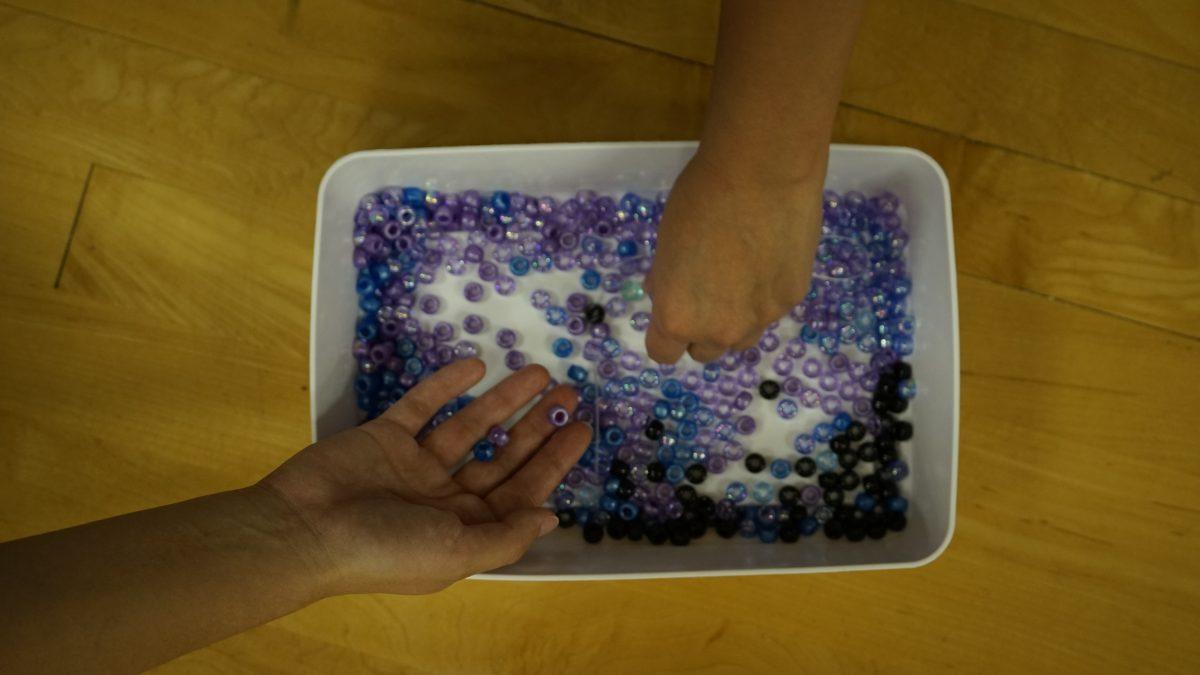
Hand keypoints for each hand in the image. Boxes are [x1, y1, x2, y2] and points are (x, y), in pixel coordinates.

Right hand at [257, 359, 589, 594]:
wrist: (302, 529)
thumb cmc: (386, 548)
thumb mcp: (457, 553)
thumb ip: (506, 535)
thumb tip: (550, 516)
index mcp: (464, 530)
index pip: (520, 491)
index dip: (553, 461)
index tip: (581, 429)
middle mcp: (444, 497)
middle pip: (502, 457)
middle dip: (536, 426)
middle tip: (569, 393)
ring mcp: (414, 465)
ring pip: (469, 425)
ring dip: (502, 399)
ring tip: (538, 370)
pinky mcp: (384, 436)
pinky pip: (422, 405)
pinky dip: (448, 384)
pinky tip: (477, 364)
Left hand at [643, 148, 824, 362]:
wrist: (762, 172)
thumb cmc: (700, 198)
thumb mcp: (666, 244)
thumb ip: (667, 281)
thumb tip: (664, 291)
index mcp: (678, 316)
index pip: (663, 353)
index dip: (665, 334)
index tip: (670, 314)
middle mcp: (720, 329)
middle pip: (705, 351)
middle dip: (701, 329)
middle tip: (706, 291)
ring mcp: (761, 318)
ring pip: (742, 338)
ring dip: (736, 320)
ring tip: (739, 277)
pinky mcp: (792, 298)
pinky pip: (771, 309)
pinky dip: (766, 293)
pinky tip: (768, 256)